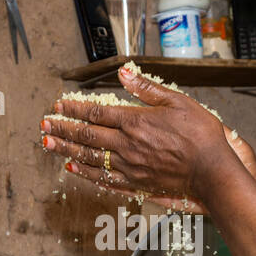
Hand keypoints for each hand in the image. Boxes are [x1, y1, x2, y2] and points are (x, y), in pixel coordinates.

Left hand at [40, 64, 255, 208]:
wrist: (212, 171)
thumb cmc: (200, 135)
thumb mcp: (177, 101)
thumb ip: (146, 88)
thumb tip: (124, 71)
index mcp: (135, 121)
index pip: (96, 113)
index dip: (74, 108)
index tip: (58, 105)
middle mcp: (126, 145)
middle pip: (86, 136)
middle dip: (62, 130)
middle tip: (43, 126)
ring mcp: (129, 167)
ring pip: (89, 158)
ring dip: (66, 151)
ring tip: (47, 145)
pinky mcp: (136, 183)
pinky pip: (104, 179)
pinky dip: (85, 174)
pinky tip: (72, 170)